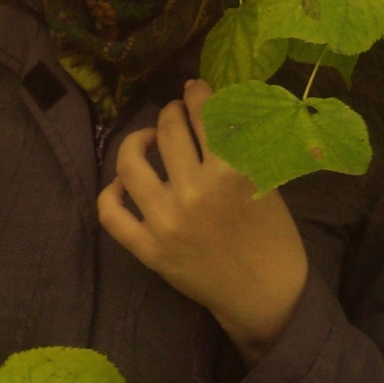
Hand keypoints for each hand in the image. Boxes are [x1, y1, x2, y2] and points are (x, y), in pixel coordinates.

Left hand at [97, 79, 307, 365]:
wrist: (266, 295)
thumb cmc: (272, 233)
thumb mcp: (265, 178)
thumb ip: (236, 143)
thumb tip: (207, 102)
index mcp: (231, 171)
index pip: (204, 113)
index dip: (197, 92)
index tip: (194, 87)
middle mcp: (194, 192)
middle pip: (168, 129)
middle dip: (171, 111)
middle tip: (176, 111)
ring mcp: (166, 221)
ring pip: (131, 162)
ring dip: (138, 139)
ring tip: (148, 139)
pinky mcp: (148, 250)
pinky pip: (111, 213)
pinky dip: (112, 191)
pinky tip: (125, 182)